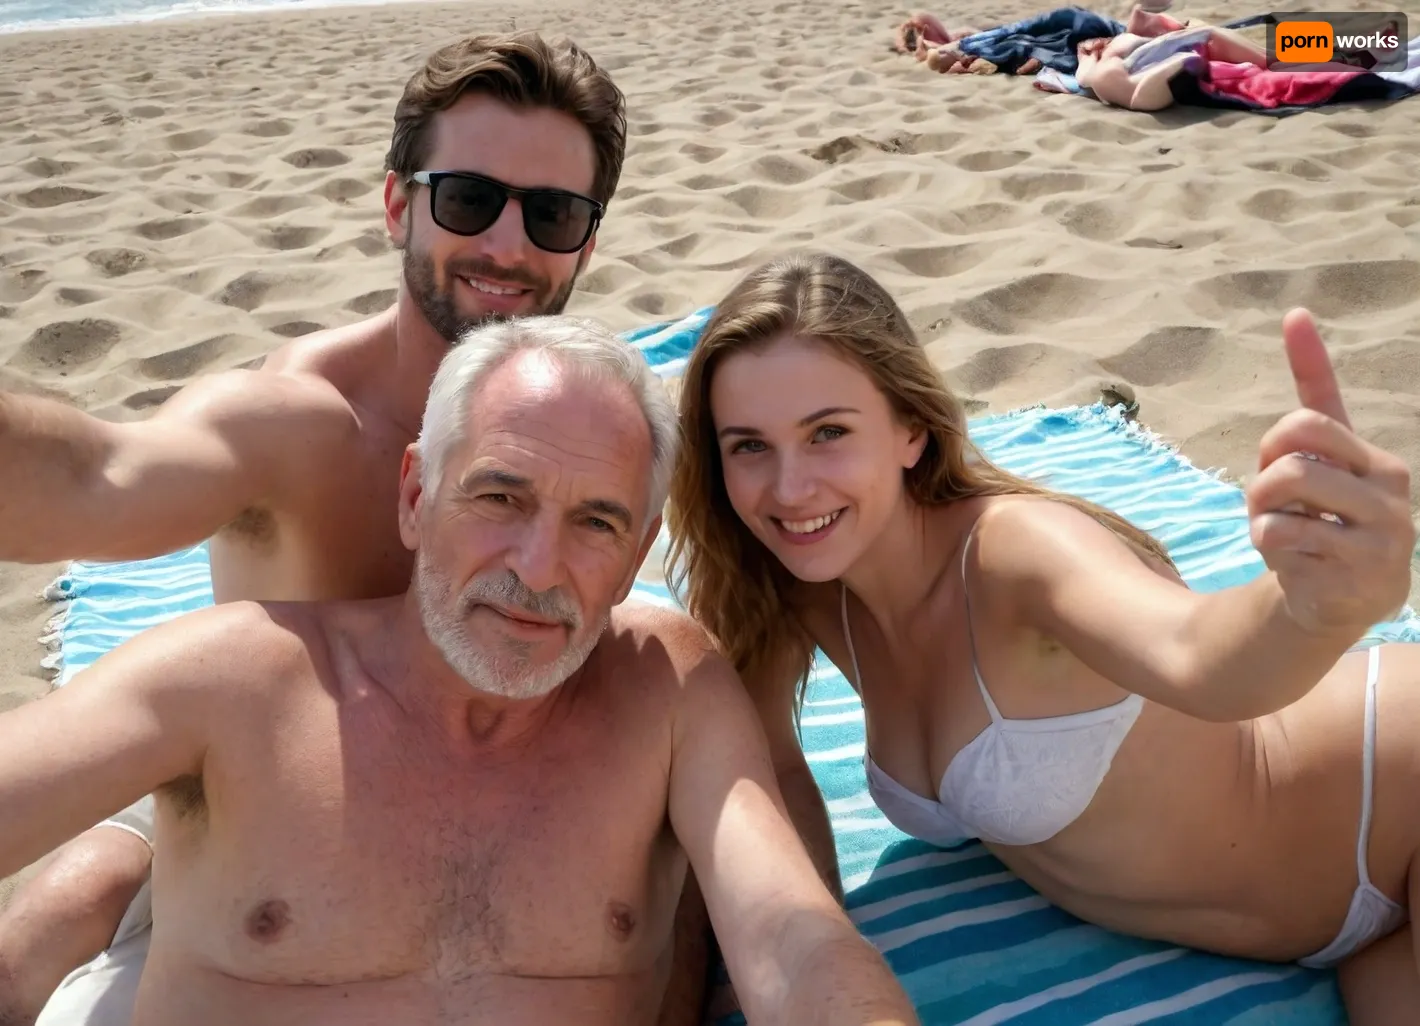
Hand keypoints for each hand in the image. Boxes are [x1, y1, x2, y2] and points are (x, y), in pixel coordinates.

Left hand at [1246, 309, 1414, 634]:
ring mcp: (1383, 528)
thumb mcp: (1311, 481)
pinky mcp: (1364, 568)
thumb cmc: (1321, 529)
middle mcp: (1388, 486)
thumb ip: (1304, 428)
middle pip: (1294, 443)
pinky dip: (1270, 545)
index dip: (1306, 361)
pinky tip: (1294, 562)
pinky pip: (1284, 534)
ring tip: (1277, 533)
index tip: (1293, 315)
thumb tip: (1298, 324)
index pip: (1323, 407)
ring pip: (1286, 484)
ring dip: (1261, 513)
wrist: (1340, 601)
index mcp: (1372, 460)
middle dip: (1263, 473)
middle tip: (1269, 505)